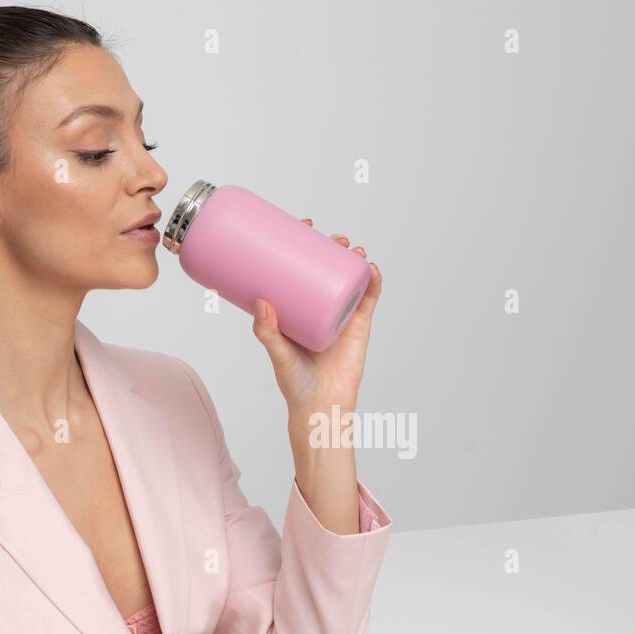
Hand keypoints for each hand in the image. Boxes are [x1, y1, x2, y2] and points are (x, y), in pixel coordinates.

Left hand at [251, 217, 381, 416]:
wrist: (322, 406)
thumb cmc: (295, 383)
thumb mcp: (277, 354)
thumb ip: (267, 332)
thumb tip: (262, 300)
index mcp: (297, 307)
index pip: (299, 267)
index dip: (302, 243)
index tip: (302, 225)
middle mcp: (319, 306)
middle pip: (327, 266)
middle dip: (331, 246)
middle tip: (330, 237)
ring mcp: (340, 313)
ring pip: (349, 277)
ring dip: (353, 258)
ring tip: (351, 248)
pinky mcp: (359, 325)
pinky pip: (368, 298)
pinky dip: (372, 281)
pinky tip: (371, 268)